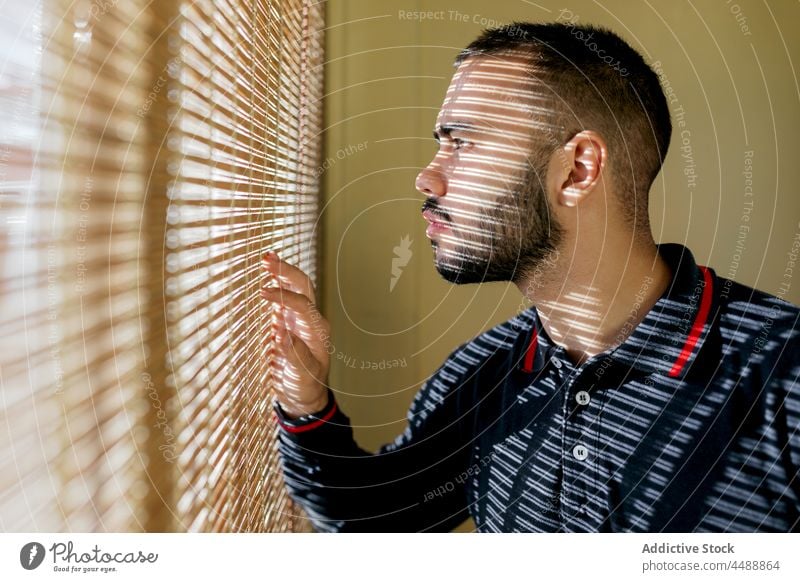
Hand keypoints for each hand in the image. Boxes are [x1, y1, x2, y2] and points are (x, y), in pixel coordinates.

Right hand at [260, 252, 329, 418]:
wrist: (304, 396)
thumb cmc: (306, 387)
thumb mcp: (303, 375)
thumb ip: (295, 355)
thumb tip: (283, 334)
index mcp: (317, 330)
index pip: (302, 304)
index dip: (283, 296)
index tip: (262, 292)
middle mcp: (310, 321)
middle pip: (302, 287)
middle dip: (286, 271)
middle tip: (267, 259)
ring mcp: (298, 320)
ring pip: (293, 289)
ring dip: (281, 273)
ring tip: (266, 259)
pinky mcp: (287, 324)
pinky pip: (283, 300)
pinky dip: (275, 285)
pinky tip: (267, 277)